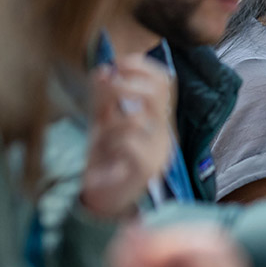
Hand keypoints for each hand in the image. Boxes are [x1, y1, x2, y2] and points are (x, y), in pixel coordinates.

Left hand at [79, 58, 176, 220]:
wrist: (102, 201)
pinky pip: (129, 140)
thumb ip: (103, 97)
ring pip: (139, 116)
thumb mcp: (101, 121)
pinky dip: (110, 139)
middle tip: (103, 90)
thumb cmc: (104, 161)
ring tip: (100, 131)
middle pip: (158, 91)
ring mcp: (159, 152)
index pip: (165, 80)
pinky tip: (104, 152)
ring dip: (111, 119)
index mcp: (158, 120)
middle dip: (124, 83)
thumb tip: (103, 70)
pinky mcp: (147, 169)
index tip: (115, 65)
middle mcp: (164, 134)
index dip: (140, 66)